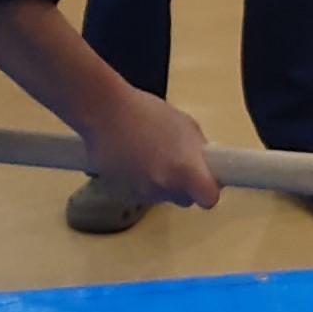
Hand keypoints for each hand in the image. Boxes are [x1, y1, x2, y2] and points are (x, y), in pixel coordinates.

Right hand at [79, 85, 219, 209]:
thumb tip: (207, 164)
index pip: (209, 198)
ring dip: (160, 181)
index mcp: (184, 170)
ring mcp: (141, 193)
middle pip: (185, 199)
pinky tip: (133, 159)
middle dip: (184, 185)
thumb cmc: (143, 112)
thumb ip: (198, 151)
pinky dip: (139, 181)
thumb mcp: (185, 125)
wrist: (103, 112)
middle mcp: (164, 187)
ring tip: (148, 153)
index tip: (208, 182)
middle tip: (177, 162)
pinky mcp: (122, 194)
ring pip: (161, 196)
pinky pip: (140, 193)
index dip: (210, 191)